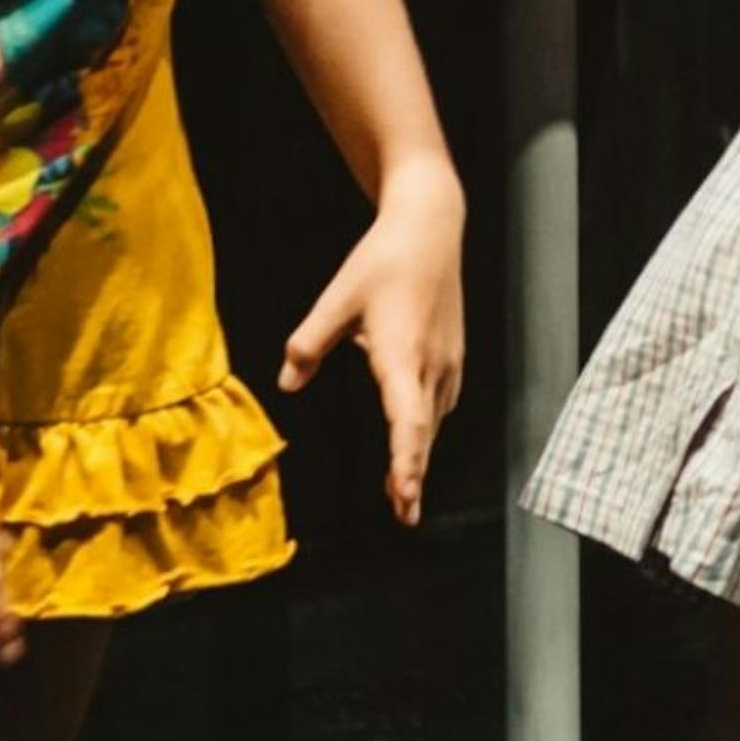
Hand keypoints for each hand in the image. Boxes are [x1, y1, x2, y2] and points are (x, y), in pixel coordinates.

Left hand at [282, 176, 467, 525]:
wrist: (432, 225)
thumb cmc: (384, 259)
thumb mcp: (337, 298)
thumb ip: (309, 343)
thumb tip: (288, 383)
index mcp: (403, 355)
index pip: (407, 422)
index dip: (406, 462)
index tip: (404, 496)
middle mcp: (432, 364)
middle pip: (424, 432)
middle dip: (413, 474)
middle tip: (404, 515)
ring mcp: (447, 358)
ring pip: (434, 418)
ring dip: (420, 452)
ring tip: (403, 487)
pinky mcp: (452, 351)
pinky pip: (440, 400)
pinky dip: (427, 426)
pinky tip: (416, 433)